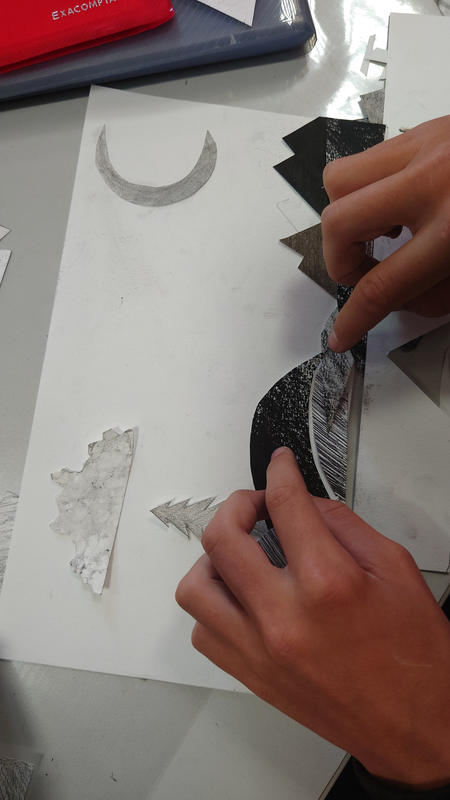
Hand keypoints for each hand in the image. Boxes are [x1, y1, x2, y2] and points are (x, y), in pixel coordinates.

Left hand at [176, 448, 449, 790]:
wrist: (418, 726)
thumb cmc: (414, 659)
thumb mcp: (394, 570)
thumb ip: (342, 525)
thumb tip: (304, 502)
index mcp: (328, 584)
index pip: (284, 504)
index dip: (279, 472)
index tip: (279, 466)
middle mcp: (285, 618)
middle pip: (222, 537)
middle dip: (236, 505)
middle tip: (254, 505)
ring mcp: (261, 651)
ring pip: (196, 587)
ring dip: (212, 558)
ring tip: (238, 552)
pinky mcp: (252, 676)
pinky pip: (203, 631)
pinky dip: (213, 604)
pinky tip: (239, 596)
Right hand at [321, 115, 449, 351]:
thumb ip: (437, 294)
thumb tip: (397, 299)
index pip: (381, 286)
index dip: (354, 319)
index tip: (342, 333)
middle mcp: (432, 183)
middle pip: (339, 222)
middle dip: (340, 259)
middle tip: (362, 272)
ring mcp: (424, 148)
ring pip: (338, 180)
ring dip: (345, 216)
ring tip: (377, 232)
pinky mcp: (424, 130)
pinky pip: (368, 160)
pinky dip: (369, 189)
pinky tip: (398, 205)